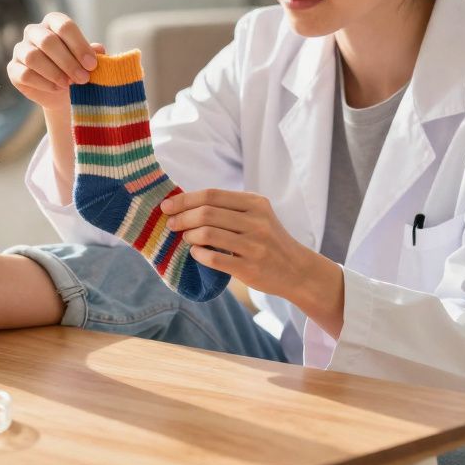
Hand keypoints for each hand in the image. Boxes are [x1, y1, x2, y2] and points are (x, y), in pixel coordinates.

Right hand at [7, 12, 105, 110]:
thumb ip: (93, 54)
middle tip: (83, 78)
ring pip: (33, 57)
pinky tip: (56, 88)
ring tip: (69, 84)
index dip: (79, 45)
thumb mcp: (87, 61)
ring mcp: (20, 49)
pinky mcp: (13, 68)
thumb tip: (99, 49)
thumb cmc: (77, 70)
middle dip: (68, 62)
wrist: (62, 94)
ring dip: (54, 72)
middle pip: (48, 41)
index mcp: (53, 22)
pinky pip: (24, 74)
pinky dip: (43, 83)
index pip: (64, 26)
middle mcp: (34, 32)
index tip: (92, 65)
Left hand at [160, 188, 326, 301]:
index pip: (212, 195)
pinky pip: (214, 258)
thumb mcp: (257, 215)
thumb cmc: (267, 240)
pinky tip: (195, 253)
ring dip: (189, 236)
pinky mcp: (250, 268)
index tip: (167, 206)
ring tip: (186, 238)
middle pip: (207, 213)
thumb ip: (228, 207)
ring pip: (208, 234)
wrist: (297, 270)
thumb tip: (184, 202)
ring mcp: (255, 246)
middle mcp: (257, 222)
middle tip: (171, 224)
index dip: (185, 199)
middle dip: (182, 218)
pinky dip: (198, 254)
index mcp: (256, 203)